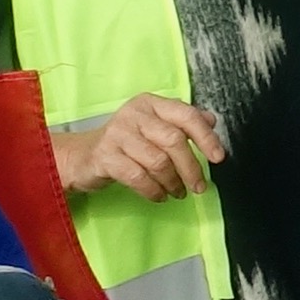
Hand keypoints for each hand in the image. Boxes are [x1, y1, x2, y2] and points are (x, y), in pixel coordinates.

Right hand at [52, 92, 224, 203]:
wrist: (82, 156)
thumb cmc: (126, 143)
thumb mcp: (154, 127)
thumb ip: (182, 122)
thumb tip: (211, 120)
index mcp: (151, 104)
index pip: (186, 116)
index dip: (206, 137)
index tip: (218, 158)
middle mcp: (134, 114)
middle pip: (174, 141)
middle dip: (191, 168)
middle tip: (198, 187)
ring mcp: (117, 134)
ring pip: (158, 161)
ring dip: (173, 182)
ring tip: (177, 192)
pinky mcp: (104, 156)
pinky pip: (138, 177)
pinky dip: (154, 190)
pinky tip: (159, 196)